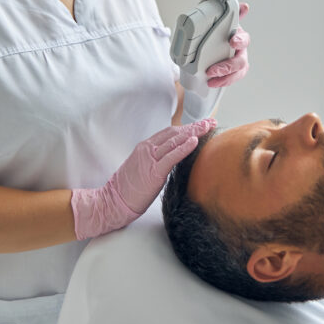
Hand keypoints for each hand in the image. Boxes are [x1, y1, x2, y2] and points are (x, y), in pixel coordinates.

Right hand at [71, 119, 215, 239]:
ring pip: (174, 140)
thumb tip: (172, 159)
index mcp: (145, 147)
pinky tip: (195, 141)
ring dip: (193, 132)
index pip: (170, 133)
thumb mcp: (142, 168)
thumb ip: (155, 160)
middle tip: (210, 122)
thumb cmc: (127, 189)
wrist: (113, 201)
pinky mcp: (153, 171)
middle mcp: (148, 149)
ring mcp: (150, 158)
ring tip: (208, 127)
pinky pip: (172, 156)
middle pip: (175, 132)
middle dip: (194, 127)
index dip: (187, 128)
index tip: (201, 125)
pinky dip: (184, 147)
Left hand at [206, 2, 249, 87]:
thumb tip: (244, 6)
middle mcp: (241, 51)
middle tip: (213, 70)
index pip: (244, 39)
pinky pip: (231, 80)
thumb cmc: (219, 33)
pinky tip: (212, 83)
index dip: (240, 40)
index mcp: (239, 37)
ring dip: (225, 78)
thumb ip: (229, 14)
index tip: (232, 41)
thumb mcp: (221, 23)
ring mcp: (238, 63)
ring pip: (238, 73)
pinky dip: (222, 82)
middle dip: (228, 66)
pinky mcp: (233, 73)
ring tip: (211, 79)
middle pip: (241, 61)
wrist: (213, 43)